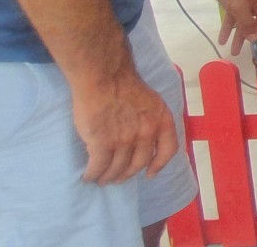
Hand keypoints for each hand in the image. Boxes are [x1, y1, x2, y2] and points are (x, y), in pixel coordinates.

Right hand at [74, 67, 177, 184]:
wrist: (104, 76)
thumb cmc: (125, 84)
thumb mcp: (152, 101)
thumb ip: (152, 120)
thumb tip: (147, 137)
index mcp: (162, 121)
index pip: (168, 150)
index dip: (159, 165)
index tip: (150, 174)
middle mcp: (147, 133)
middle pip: (139, 163)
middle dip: (127, 174)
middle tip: (118, 178)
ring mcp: (125, 140)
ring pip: (117, 168)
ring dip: (109, 177)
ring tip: (102, 179)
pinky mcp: (102, 143)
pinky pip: (98, 166)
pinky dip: (93, 174)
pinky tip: (88, 176)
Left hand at [203, 0, 256, 55]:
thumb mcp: (240, 7)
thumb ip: (247, 24)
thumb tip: (254, 39)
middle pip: (255, 26)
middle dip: (250, 40)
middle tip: (249, 56)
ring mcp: (246, 4)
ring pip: (243, 24)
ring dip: (238, 37)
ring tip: (233, 52)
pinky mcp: (234, 4)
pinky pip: (233, 19)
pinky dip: (228, 28)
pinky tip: (222, 39)